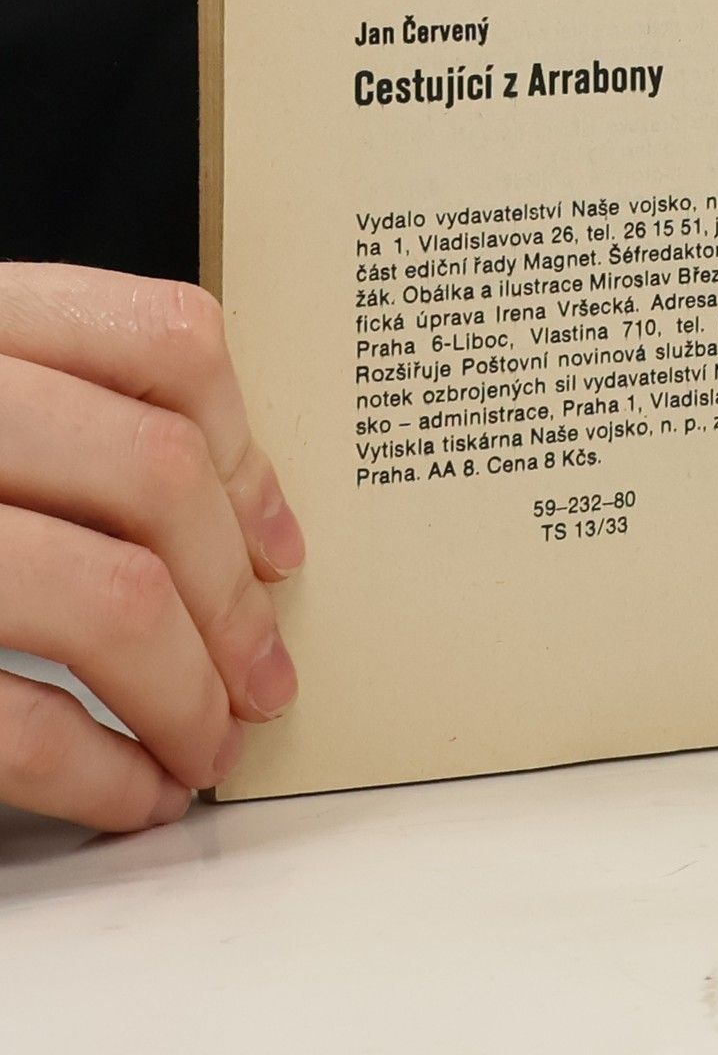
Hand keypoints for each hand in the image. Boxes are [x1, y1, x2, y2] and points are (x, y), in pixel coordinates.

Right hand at [0, 265, 302, 829]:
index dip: (247, 452)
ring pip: (104, 594)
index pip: (164, 340)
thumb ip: (55, 410)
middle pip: (155, 477)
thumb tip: (238, 521)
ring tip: (208, 745)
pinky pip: (9, 719)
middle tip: (263, 678)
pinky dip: (98, 771)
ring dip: (186, 694)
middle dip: (233, 599)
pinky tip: (131, 792)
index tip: (277, 546)